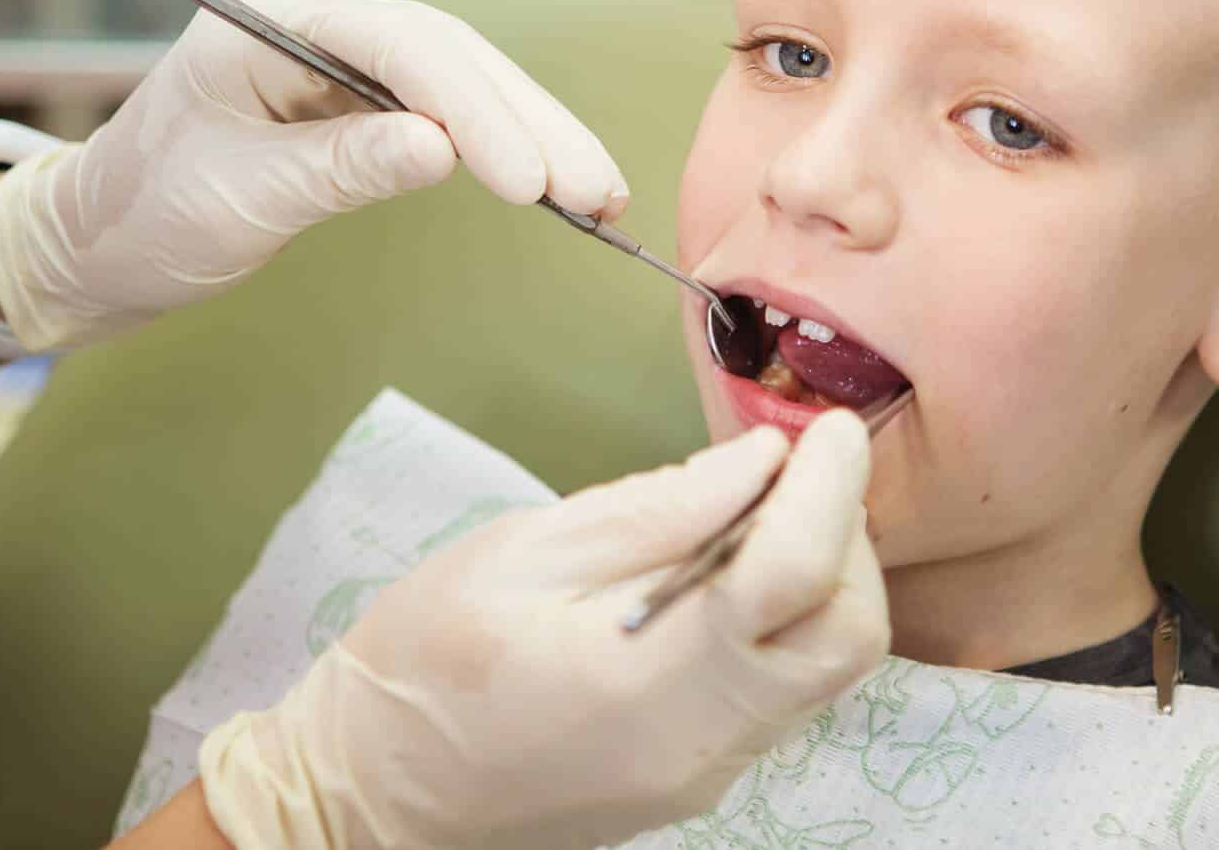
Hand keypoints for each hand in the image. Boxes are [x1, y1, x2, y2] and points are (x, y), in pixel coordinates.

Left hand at [0, 0, 627, 350]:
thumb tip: (442, 151)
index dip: (473, 109)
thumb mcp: (237, 200)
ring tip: (598, 192)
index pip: (398, 45)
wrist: (93, 243)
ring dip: (531, 133)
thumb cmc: (144, 216)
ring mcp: (337, 59)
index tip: (526, 181)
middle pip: (447, 55)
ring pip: (458, 79)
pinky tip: (551, 180)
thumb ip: (338, 169)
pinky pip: (442, 111)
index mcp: (270, 22)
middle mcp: (313, 22)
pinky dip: (499, 146)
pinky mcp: (354, 100)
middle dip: (528, 122)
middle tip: (594, 189)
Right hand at [197, 410, 888, 849]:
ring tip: (753, 514)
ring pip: (826, 671)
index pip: (795, 577)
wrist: (369, 793)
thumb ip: (655, 511)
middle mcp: (705, 744)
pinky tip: (721, 576)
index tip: (832, 426)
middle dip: (846, 538)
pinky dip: (782, 624)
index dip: (831, 489)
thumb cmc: (423, 660)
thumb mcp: (522, 554)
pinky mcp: (699, 782)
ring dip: (820, 580)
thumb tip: (761, 462)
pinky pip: (780, 694)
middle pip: (849, 637)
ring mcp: (708, 774)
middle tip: (795, 472)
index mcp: (654, 680)